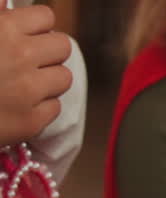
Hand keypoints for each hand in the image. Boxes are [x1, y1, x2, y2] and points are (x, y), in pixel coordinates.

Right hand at [0, 5, 71, 144]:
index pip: (45, 17)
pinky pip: (54, 108)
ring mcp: (29, 92)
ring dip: (47, 79)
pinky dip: (39, 107)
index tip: (25, 34)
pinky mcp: (30, 122)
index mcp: (3, 30)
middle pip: (62, 47)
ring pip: (64, 78)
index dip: (35, 25)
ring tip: (23, 82)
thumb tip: (4, 5)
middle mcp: (22, 58)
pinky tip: (16, 105)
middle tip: (28, 59)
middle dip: (47, 51)